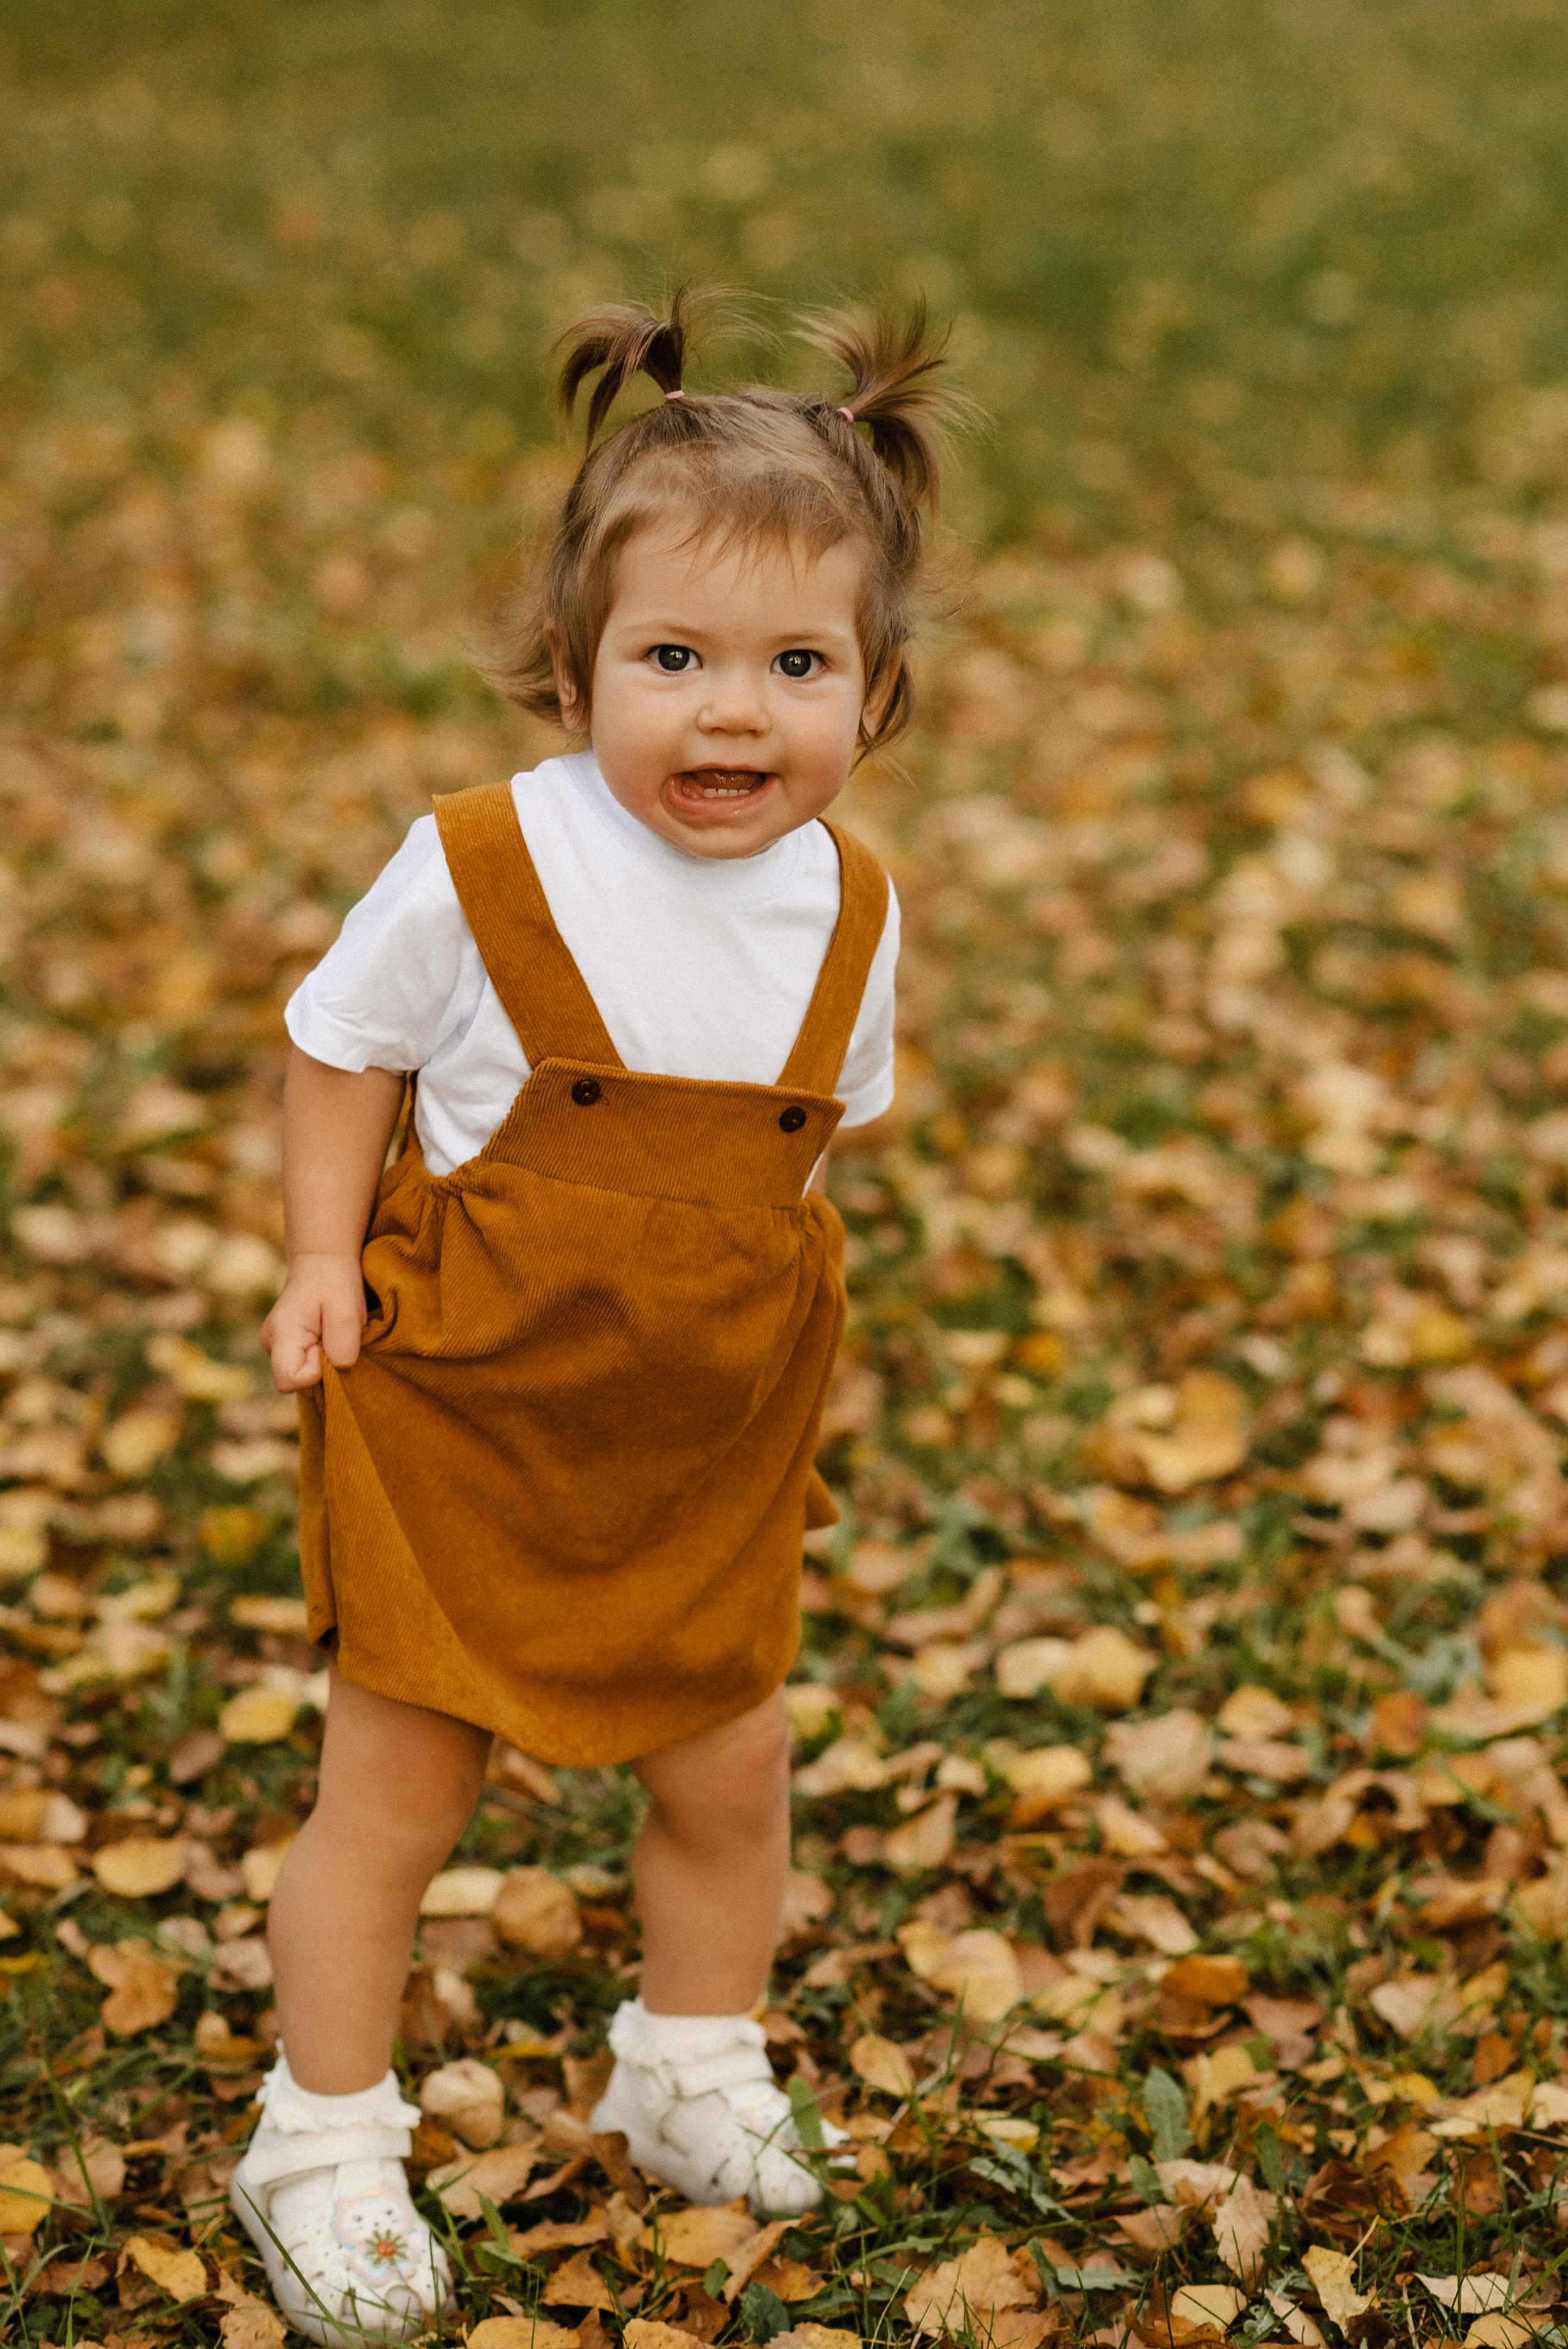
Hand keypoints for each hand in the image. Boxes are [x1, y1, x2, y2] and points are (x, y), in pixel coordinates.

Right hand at [262, 1253, 368, 1391]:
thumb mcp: (347, 1311)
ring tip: (332, 1332)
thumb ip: (343, 1345)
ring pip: (302, 1375)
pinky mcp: (287, 1345)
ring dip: (324, 1361)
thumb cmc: (335, 1282)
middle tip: (333, 1335)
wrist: (323, 1260)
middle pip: (295, 1382)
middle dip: (322, 1368)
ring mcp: (276, 1345)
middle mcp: (271, 1343)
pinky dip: (321, 1357)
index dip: (316, 1372)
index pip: (289, 1381)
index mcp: (280, 1335)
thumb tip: (338, 1367)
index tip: (328, 1343)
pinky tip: (328, 1336)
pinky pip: (304, 1365)